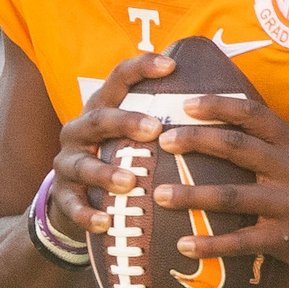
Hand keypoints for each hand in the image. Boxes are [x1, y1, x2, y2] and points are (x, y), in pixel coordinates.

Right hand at [47, 53, 175, 238]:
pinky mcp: (62, 195)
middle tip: (154, 128)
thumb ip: (165, 119)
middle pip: (99, 119)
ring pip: (82, 164)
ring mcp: (68, 162)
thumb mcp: (135, 135)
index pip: (119, 79)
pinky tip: (105, 222)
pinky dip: (87, 214)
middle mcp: (80, 130)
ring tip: (130, 182)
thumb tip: (225, 103)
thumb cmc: (120, 157)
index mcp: (102, 109)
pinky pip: (72, 205)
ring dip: (105, 173)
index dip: (141, 68)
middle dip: (125, 121)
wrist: (76, 198)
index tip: (171, 64)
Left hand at [150, 94, 288, 286]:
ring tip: (159, 196)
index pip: (254, 114)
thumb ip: (273, 144)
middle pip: (237, 148)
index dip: (218, 105)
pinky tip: (184, 246)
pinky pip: (241, 241)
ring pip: (233, 196)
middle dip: (195, 141)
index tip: (184, 103)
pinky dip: (211, 244)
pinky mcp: (287, 239)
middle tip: (161, 141)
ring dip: (192, 195)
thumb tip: (224, 127)